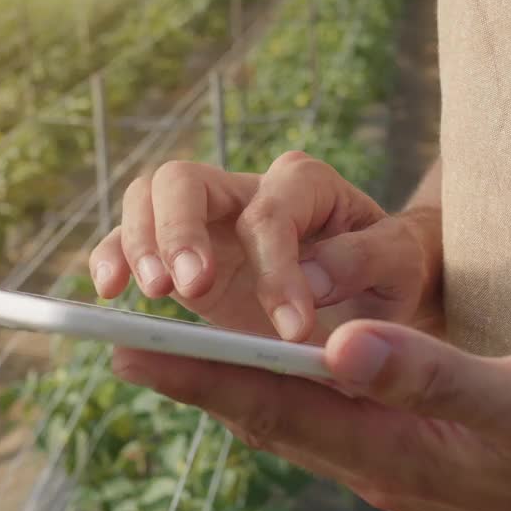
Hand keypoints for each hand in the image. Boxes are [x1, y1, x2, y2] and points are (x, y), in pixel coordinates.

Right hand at [89, 151, 439, 342]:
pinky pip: (130, 240)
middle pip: (186, 180)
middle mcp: (247, 191)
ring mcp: (208, 219)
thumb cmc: (390, 275)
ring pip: (148, 198)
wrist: (375, 291)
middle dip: (180, 231)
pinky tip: (110, 292)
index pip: (272, 214)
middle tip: (187, 288)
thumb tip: (311, 277)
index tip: (292, 330)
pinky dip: (112, 257)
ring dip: (141, 241)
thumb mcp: (400, 266)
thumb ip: (366, 260)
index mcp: (305, 186)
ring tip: (153, 293)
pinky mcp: (182, 253)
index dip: (277, 269)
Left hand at [110, 319, 510, 510]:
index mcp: (392, 452)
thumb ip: (430, 374)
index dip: (201, 376)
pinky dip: (285, 392)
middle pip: (266, 418)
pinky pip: (325, 423)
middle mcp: (377, 465)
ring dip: (232, 386)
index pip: (275, 406)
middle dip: (194, 380)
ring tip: (176, 353)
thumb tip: (340, 345)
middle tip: (121, 344)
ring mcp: (393, 466)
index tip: (130, 348)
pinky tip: (276, 372)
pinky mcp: (411, 456)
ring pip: (291, 423)